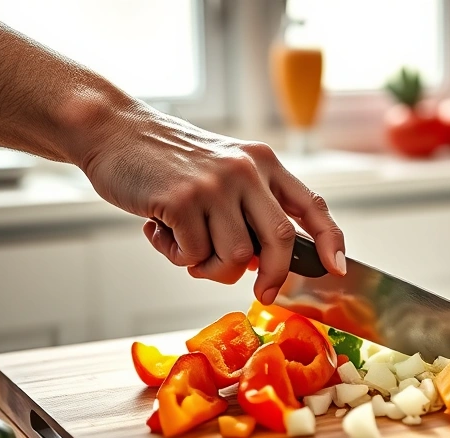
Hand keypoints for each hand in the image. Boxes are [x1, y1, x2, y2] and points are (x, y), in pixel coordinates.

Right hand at [75, 104, 345, 304]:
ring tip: (184, 242)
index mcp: (263, 162)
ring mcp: (214, 185)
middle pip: (280, 240)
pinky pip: (194, 255)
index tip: (336, 269)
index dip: (329, 240)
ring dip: (209, 266)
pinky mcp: (182, 200)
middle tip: (262, 293)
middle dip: (274, 276)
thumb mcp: (222, 169)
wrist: (113, 131)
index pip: (311, 204)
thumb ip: (248, 208)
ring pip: (235, 256)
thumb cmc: (168, 161)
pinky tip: (160, 230)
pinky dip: (177, 255)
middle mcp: (245, 170)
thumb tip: (265, 262)